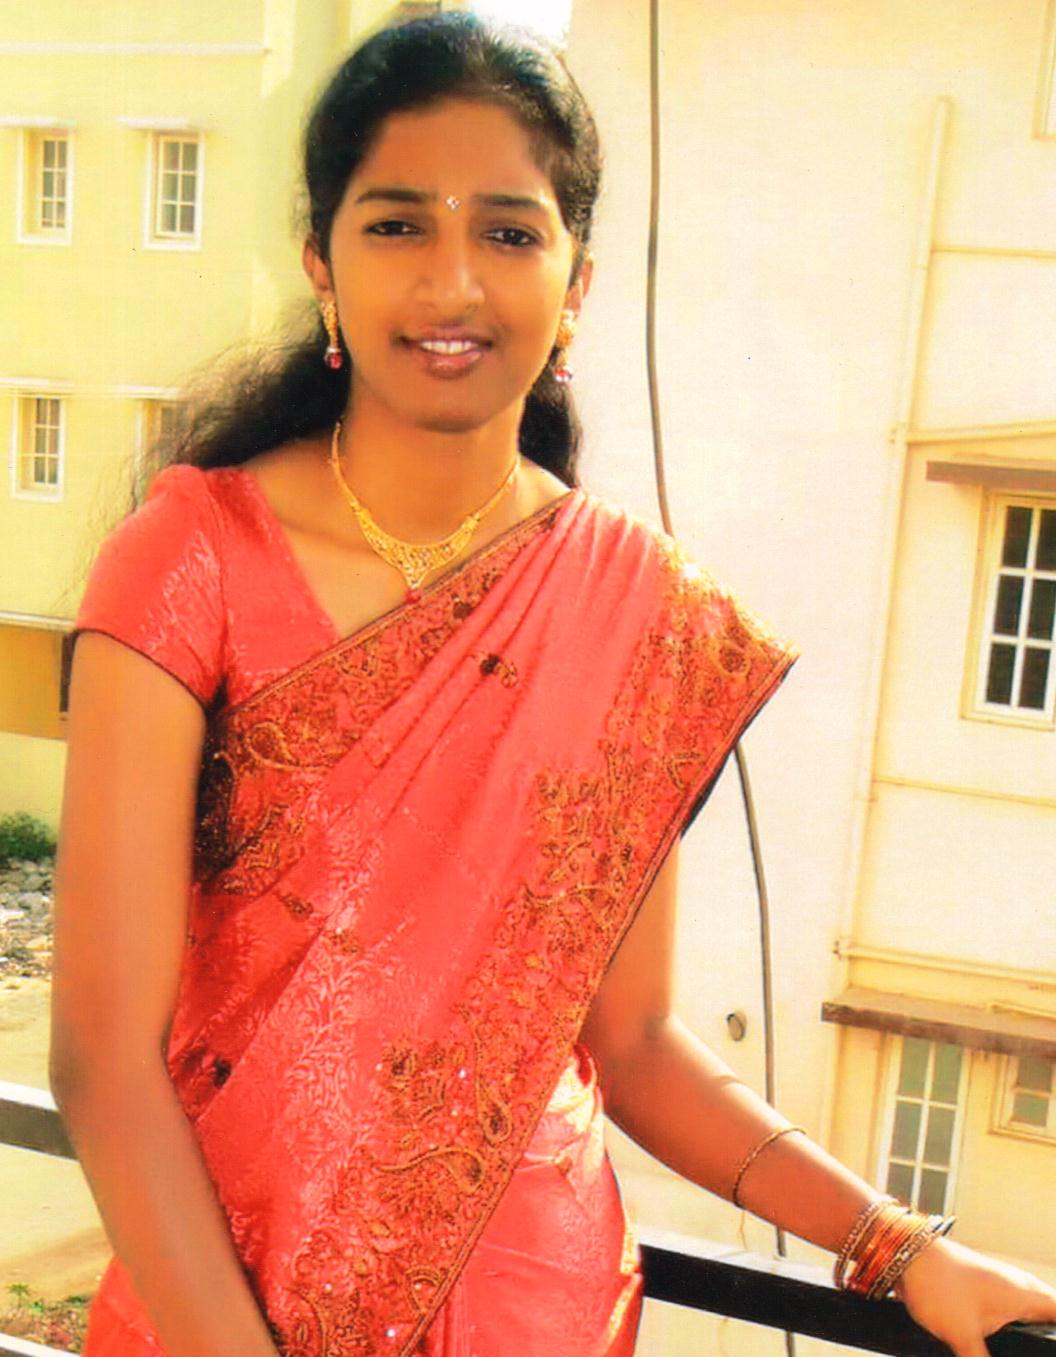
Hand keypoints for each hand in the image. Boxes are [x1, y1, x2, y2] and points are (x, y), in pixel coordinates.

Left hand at [896, 1235, 1055, 1356]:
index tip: (1053, 1347)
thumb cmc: (938, 1285)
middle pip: (1049, 1312)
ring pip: (1029, 1309)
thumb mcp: (963, 1336)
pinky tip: (1006, 1337)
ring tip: (1028, 1344)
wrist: (906, 1252)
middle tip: (1042, 1346)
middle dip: (1048, 1332)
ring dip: (1033, 1326)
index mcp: (1025, 1294)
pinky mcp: (984, 1286)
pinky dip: (1015, 1322)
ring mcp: (1001, 1284)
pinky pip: (1011, 1307)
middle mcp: (1018, 1285)